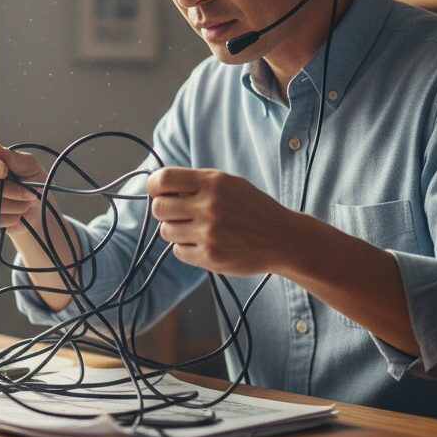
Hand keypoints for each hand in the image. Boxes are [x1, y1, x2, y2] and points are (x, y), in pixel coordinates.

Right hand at [0, 141, 45, 234]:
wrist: (34, 209)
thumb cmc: (29, 181)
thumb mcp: (28, 166)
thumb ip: (13, 157)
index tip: (5, 172)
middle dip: (10, 190)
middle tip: (28, 194)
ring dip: (12, 206)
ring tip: (25, 205)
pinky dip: (6, 219)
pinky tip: (16, 216)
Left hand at [146, 167, 293, 275]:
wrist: (281, 238)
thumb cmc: (251, 208)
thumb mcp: (228, 183)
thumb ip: (195, 183)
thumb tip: (158, 188)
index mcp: (213, 182)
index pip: (163, 180)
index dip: (154, 186)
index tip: (158, 192)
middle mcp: (209, 206)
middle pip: (158, 208)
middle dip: (164, 211)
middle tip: (179, 213)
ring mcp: (208, 233)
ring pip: (166, 231)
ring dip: (176, 231)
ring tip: (197, 229)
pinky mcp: (209, 257)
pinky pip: (178, 251)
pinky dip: (187, 248)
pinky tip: (205, 243)